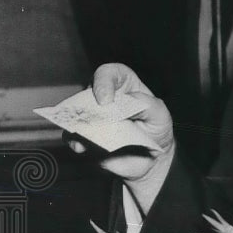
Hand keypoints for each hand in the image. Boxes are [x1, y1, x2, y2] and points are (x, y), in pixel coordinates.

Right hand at [64, 63, 174, 214]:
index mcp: (123, 85)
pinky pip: (72, 136)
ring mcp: (93, 117)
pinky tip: (81, 147)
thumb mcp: (160, 114)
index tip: (106, 100)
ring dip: (77, 123)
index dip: (104, 82)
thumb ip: (147, 105)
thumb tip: (125, 103)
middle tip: (95, 119)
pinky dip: (74, 141)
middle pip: (87, 92)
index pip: (109, 73)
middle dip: (87, 104)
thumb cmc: (156, 129)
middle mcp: (104, 98)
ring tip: (85, 135)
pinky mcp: (86, 136)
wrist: (151, 159)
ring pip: (76, 114)